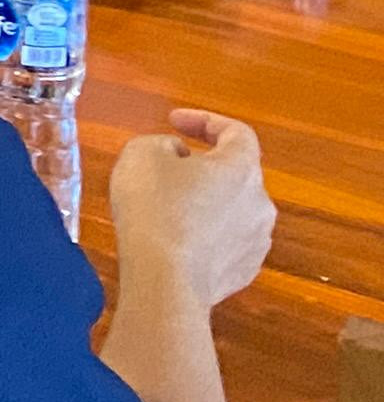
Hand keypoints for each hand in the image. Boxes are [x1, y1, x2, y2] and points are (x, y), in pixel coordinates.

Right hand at [109, 110, 276, 305]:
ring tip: (168, 209)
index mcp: (241, 168)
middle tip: (168, 169)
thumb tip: (176, 156)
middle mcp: (260, 203)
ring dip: (206, 202)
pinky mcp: (245, 271)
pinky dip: (206, 234)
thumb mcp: (142, 153)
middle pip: (236, 173)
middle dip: (204, 167)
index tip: (175, 122)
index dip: (205, 121)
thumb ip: (162, 143)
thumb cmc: (155, 210)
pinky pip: (226, 241)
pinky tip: (176, 241)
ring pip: (232, 210)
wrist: (165, 280)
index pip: (236, 132)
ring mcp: (257, 241)